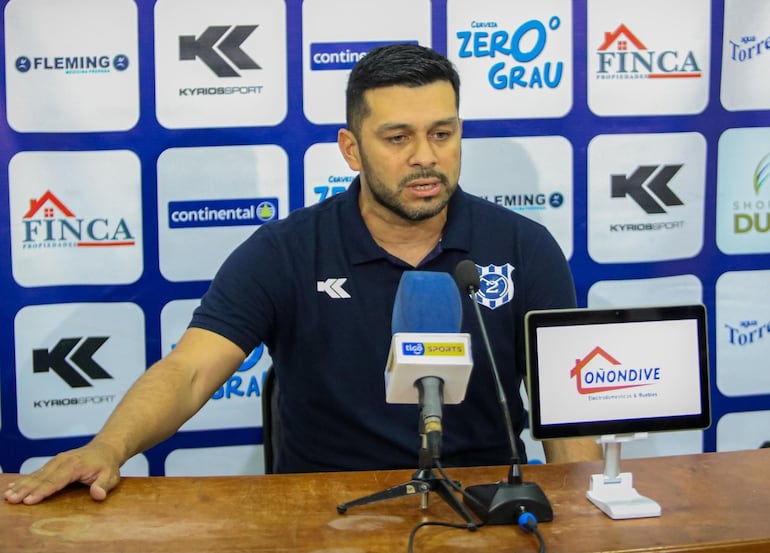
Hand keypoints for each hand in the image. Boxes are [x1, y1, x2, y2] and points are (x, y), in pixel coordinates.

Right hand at [3, 440, 122, 504]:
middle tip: (12, 499)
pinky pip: (37, 472)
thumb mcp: (111, 476)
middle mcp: (63, 462)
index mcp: (76, 466)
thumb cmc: (107, 465)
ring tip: (8, 495)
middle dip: (26, 489)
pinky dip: (24, 480)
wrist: (106, 449)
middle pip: (42, 478)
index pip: (56, 481)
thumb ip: (104, 485)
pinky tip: (13, 487)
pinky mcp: (53, 463)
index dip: (42, 491)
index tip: (29, 500)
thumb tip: (98, 494)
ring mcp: (57, 461)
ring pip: (36, 475)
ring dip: (21, 485)